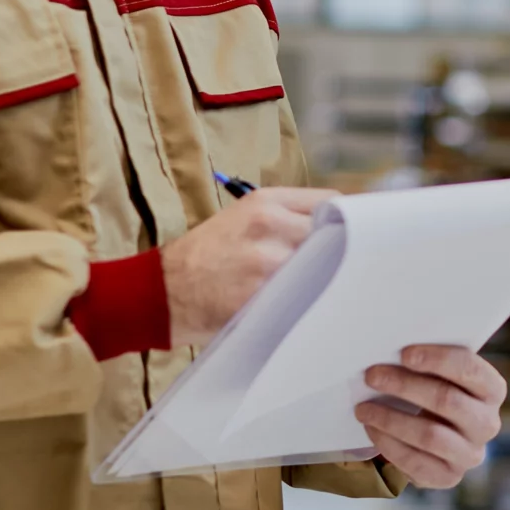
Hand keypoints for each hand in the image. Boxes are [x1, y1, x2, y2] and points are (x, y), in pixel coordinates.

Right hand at [161, 187, 335, 347]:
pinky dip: (306, 302)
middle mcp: (269, 225)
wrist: (160, 291)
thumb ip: (286, 217)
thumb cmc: (205, 256)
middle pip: (333, 236)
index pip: (331, 202)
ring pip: (322, 268)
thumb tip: (336, 226)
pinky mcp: (263, 295)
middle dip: (335, 253)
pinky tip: (298, 306)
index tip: (349, 236)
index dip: (343, 221)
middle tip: (336, 268)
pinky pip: (303, 297)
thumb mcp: (241, 219)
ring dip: (322, 280)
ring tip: (312, 288)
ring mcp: (267, 262)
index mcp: (265, 202)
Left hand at [355, 346, 504, 488]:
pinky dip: (388, 444)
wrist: (435, 437)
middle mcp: (487, 423)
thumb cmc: (435, 394)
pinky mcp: (449, 477)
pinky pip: (416, 462)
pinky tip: (372, 429)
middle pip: (447, 401)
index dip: (437, 359)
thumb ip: (428, 364)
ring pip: (430, 435)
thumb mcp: (441, 376)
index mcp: (492, 390)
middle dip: (405, 386)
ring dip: (391, 419)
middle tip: (372, 376)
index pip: (470, 369)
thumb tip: (390, 351)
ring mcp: (470, 454)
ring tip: (363, 408)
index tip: (404, 353)